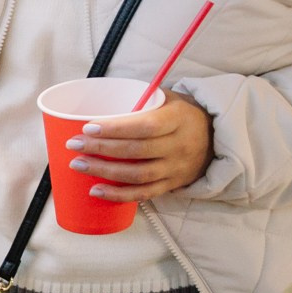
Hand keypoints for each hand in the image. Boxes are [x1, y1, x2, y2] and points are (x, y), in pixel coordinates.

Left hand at [63, 94, 213, 202]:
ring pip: (138, 174)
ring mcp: (176, 168)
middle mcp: (179, 146)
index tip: (88, 127)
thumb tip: (104, 97)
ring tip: (77, 164)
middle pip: (137, 151)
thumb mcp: (170, 99)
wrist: (217, 139)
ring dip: (105, 172)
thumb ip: (143, 99)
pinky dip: (119, 195)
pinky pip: (144, 194)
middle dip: (101, 149)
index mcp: (179, 120)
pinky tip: (96, 191)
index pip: (145, 126)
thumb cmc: (182, 114)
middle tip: (74, 145)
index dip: (116, 129)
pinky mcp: (172, 184)